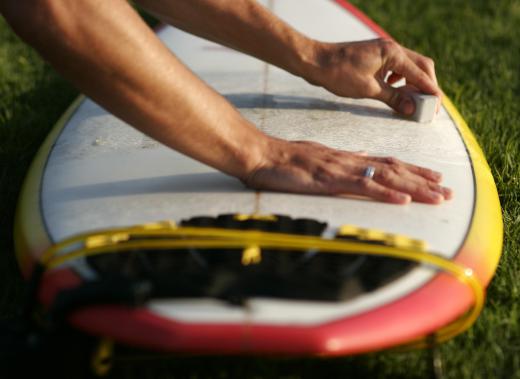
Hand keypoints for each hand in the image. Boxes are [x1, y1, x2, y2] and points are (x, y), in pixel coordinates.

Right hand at [243, 139, 451, 203]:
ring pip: (385, 178)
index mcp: (346, 158)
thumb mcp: (316, 157)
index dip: (412, 170)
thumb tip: (360, 159)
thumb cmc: (283, 160)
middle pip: (394, 169)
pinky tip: (404, 201)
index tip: (434, 177)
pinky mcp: (329, 180)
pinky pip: (362, 187)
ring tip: (438, 196)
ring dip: (414, 188)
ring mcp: (341, 169)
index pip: (386, 163)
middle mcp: (349, 161)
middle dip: (423, 181)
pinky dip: (386, 194)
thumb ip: (340, 160)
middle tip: (448, 191)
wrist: (261, 155)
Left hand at [305, 39, 441, 114]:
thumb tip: (412, 109)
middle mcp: (392, 48)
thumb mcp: (368, 90)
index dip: (430, 92)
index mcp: (393, 53)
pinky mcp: (376, 56)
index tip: (436, 107)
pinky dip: (400, 79)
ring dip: (414, 83)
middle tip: (428, 106)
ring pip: (409, 66)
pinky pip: (396, 67)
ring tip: (413, 101)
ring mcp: (384, 51)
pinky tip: (394, 91)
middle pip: (421, 66)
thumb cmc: (339, 74)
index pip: (420, 74)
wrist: (316, 62)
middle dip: (426, 86)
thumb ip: (393, 98)